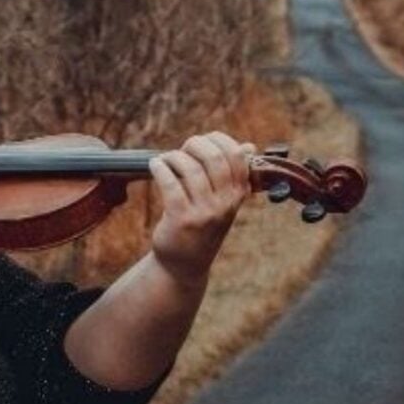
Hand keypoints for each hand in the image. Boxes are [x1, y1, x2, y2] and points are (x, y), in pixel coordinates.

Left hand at [148, 131, 256, 286]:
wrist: (184, 263)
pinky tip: (155, 165)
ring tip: (166, 159)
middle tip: (183, 148)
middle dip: (196, 145)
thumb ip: (233, 174)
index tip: (202, 141)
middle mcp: (226, 203)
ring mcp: (205, 212)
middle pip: (215, 158)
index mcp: (239, 193)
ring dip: (174, 157)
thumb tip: (249, 146)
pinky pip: (171, 184)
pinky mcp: (181, 219)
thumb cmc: (202, 225)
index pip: (237, 155)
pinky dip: (161, 169)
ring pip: (191, 170)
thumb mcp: (224, 202)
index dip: (218, 140)